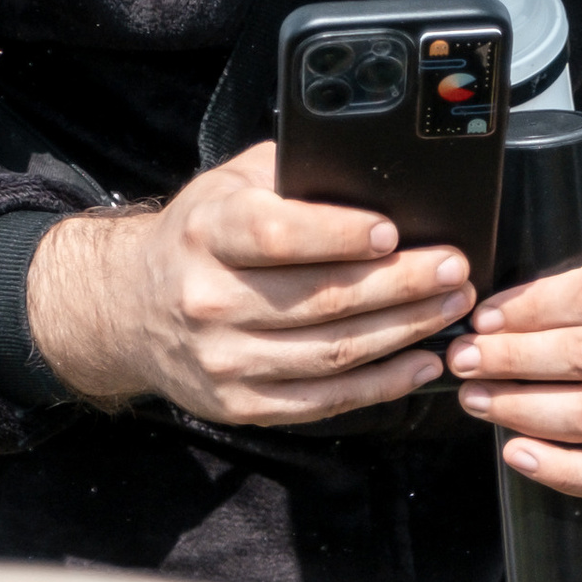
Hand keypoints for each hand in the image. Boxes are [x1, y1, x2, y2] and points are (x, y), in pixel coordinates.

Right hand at [25, 144, 475, 420]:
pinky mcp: (237, 404)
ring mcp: (221, 359)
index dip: (339, 235)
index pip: (277, 235)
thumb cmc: (200, 238)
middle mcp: (207, 298)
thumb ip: (293, 177)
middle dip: (401, 285)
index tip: (393, 231)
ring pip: (331, 352)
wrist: (127, 309)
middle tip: (453, 270)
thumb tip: (377, 176)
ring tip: (451, 308)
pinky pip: (323, 399)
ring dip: (404, 332)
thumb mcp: (229, 185)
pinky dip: (382, 384)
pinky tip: (421, 362)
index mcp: (206, 233)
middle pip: (321, 299)